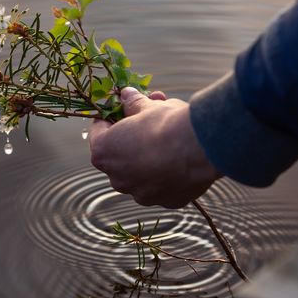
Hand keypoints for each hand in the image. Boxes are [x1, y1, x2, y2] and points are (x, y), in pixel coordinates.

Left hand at [89, 87, 220, 208]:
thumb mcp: (146, 106)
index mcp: (103, 153)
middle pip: (121, 155)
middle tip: (150, 120)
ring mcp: (142, 194)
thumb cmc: (165, 123)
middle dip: (133, 137)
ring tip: (170, 138)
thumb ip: (133, 103)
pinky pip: (165, 185)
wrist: (198, 148)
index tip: (125, 108)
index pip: (99, 131)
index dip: (113, 117)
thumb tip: (127, 95)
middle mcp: (118, 179)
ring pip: (142, 173)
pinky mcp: (167, 202)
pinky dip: (170, 173)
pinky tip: (183, 159)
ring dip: (151, 157)